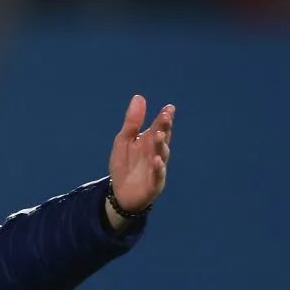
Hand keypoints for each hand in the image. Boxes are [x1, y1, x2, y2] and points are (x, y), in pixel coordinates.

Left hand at [109, 95, 174, 212]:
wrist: (120, 193)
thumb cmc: (124, 165)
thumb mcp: (124, 140)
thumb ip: (132, 122)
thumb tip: (139, 97)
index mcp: (149, 141)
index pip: (159, 126)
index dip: (164, 117)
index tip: (168, 108)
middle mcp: (156, 152)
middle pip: (163, 138)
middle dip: (165, 127)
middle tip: (166, 116)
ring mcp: (156, 167)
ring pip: (162, 154)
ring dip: (161, 145)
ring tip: (159, 135)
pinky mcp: (154, 183)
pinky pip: (158, 174)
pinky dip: (158, 168)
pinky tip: (156, 160)